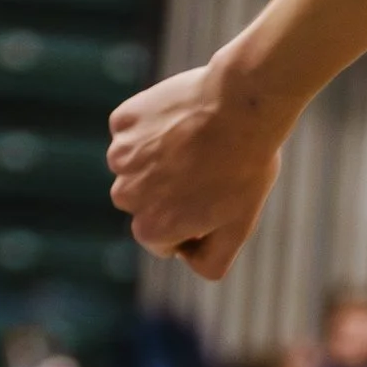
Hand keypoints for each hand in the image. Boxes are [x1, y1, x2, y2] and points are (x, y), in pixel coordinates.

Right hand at [108, 58, 286, 280]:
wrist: (242, 105)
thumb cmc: (245, 168)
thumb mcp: (239, 227)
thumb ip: (211, 262)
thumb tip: (185, 258)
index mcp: (151, 229)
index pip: (163, 241)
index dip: (192, 225)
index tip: (215, 201)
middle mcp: (126, 196)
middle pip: (145, 204)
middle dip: (170, 194)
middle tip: (207, 171)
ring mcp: (121, 156)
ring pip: (137, 168)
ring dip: (158, 161)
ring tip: (196, 146)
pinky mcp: (122, 122)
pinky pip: (133, 134)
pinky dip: (152, 130)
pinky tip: (182, 122)